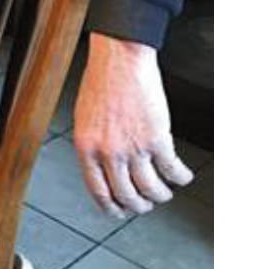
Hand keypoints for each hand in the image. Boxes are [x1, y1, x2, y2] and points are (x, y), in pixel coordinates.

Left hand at [72, 32, 194, 217]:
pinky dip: (180, 176)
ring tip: (166, 192)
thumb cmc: (103, 80)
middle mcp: (109, 153)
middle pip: (127, 196)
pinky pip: (172, 168)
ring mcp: (134, 148)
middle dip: (140, 205)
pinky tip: (183, 176)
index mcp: (87, 149)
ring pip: (151, 189)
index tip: (121, 211)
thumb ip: (93, 146)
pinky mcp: (157, 138)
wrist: (121, 57)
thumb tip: (104, 168)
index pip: (99, 193)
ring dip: (161, 195)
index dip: (113, 208)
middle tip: (147, 203)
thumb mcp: (85, 119)